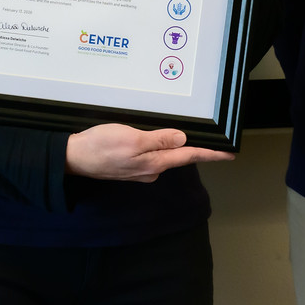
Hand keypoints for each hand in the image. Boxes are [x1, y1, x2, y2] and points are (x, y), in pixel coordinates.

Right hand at [64, 123, 233, 181]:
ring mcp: (140, 169)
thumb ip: (158, 139)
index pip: (189, 156)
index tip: (230, 154)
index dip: (211, 154)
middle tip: (213, 139)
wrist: (74, 158)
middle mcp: (151, 169)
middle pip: (179, 156)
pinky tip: (156, 138)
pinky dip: (158, 145)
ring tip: (187, 135)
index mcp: (155, 162)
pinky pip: (151, 154)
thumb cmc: (102, 146)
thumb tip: (183, 140)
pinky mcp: (130, 164)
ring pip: (164, 155)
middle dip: (195, 148)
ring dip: (175, 146)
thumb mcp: (132, 139)